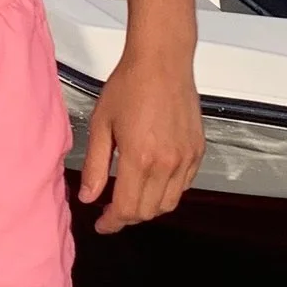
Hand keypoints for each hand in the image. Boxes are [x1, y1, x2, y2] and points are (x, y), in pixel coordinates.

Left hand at [76, 42, 201, 233]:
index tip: (103, 224)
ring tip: (132, 196)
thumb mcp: (101, 124)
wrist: (162, 61)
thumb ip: (96, 166)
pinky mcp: (197, 150)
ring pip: (169, 203)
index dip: (113, 222)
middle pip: (149, 211)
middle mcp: (167, 163)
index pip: (127, 209)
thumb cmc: (129, 86)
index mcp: (140, 159)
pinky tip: (153, 180)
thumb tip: (89, 197)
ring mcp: (186, 158)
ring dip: (149, 207)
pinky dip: (168, 192)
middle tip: (112, 210)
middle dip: (128, 217)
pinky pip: (185, 185)